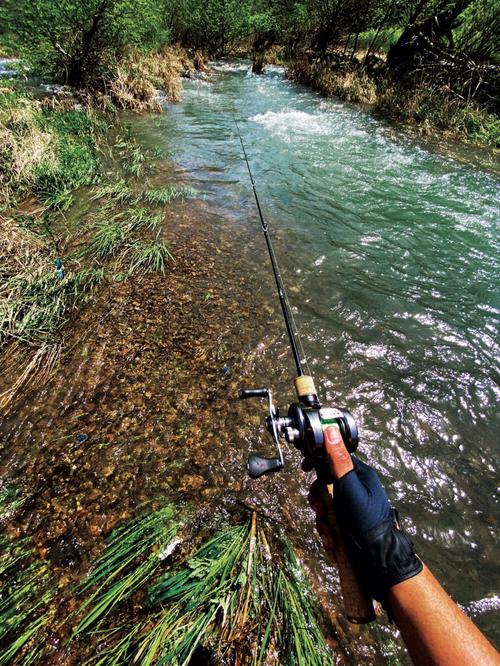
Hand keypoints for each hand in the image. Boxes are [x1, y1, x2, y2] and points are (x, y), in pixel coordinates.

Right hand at [309, 425, 421, 603]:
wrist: (379, 561)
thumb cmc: (367, 521)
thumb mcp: (351, 488)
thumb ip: (338, 462)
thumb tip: (331, 430)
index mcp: (360, 476)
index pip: (334, 459)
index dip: (318, 463)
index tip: (304, 468)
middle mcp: (355, 491)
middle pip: (325, 486)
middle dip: (319, 501)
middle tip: (322, 510)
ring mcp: (351, 510)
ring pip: (325, 508)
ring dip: (324, 522)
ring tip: (332, 534)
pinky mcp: (348, 526)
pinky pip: (329, 524)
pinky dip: (329, 534)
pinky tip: (335, 543)